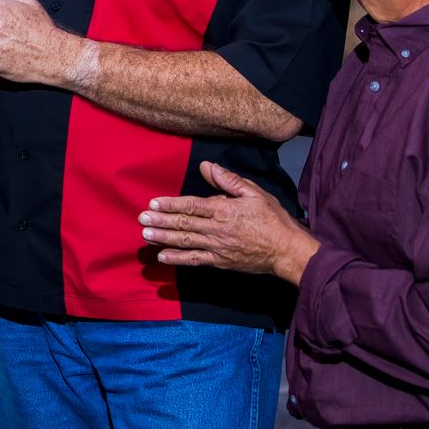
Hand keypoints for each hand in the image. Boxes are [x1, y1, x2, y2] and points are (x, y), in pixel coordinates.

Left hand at [139, 161, 318, 284]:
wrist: (287, 251)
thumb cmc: (273, 219)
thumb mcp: (254, 193)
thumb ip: (228, 181)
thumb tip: (207, 167)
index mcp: (224, 210)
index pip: (192, 205)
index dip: (171, 204)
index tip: (153, 203)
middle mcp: (217, 229)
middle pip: (184, 224)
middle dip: (160, 221)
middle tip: (141, 219)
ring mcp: (217, 247)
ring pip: (185, 241)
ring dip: (163, 238)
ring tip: (145, 235)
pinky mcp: (219, 261)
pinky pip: (195, 260)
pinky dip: (178, 259)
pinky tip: (162, 256)